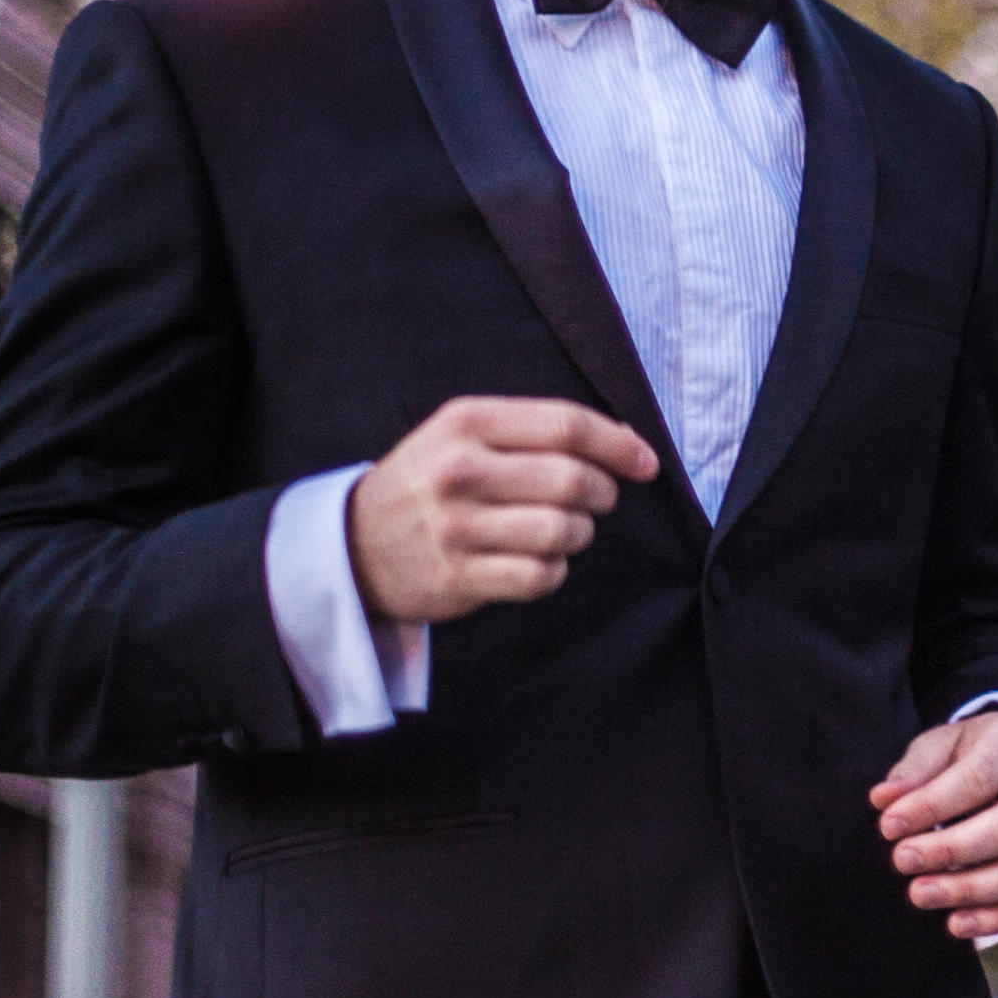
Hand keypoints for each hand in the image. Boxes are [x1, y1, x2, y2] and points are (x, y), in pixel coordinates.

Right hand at [345, 397, 660, 622]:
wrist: (352, 545)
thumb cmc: (427, 483)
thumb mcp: (463, 434)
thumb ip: (535, 430)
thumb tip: (627, 441)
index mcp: (466, 421)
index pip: (567, 425)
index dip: (620, 445)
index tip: (645, 464)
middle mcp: (459, 470)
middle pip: (574, 480)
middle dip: (603, 494)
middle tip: (595, 501)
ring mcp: (456, 526)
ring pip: (564, 531)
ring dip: (578, 534)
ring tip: (560, 531)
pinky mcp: (458, 576)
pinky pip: (542, 576)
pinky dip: (552, 571)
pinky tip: (535, 562)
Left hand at [881, 713, 997, 944]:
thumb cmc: (977, 753)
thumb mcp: (945, 744)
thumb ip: (916, 770)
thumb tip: (884, 799)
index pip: (979, 779)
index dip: (932, 806)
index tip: (889, 826)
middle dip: (950, 851)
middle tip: (902, 861)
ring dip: (971, 890)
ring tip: (920, 894)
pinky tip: (957, 924)